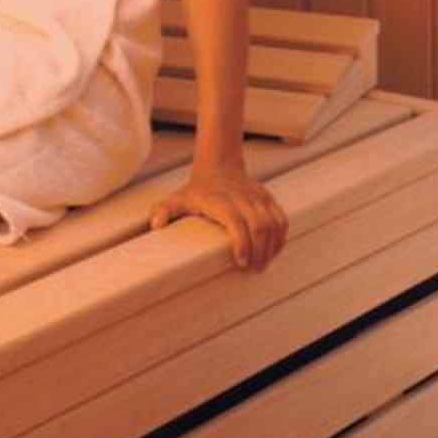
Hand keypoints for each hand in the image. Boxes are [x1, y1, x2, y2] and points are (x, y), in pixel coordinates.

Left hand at [150, 159, 287, 271]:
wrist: (219, 166)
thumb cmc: (197, 190)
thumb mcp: (177, 198)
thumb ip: (164, 210)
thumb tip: (155, 225)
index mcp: (220, 200)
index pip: (236, 221)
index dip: (241, 243)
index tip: (239, 263)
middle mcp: (242, 197)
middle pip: (260, 225)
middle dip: (259, 251)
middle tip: (253, 271)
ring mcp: (258, 197)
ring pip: (274, 223)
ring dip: (271, 248)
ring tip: (262, 266)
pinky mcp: (269, 199)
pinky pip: (281, 220)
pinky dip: (280, 238)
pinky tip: (273, 253)